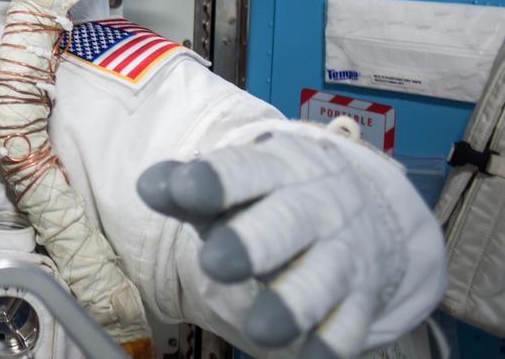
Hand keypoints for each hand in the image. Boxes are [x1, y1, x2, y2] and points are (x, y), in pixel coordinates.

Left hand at [137, 128, 445, 358]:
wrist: (360, 206)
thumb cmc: (269, 198)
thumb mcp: (233, 184)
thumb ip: (186, 188)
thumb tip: (148, 186)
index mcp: (276, 169)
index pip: (244, 170)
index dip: (214, 181)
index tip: (183, 190)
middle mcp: (314, 208)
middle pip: (286, 223)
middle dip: (251, 243)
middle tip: (214, 263)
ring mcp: (341, 254)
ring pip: (320, 280)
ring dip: (291, 306)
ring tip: (258, 330)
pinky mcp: (359, 300)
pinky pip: (347, 326)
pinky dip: (329, 344)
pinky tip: (307, 357)